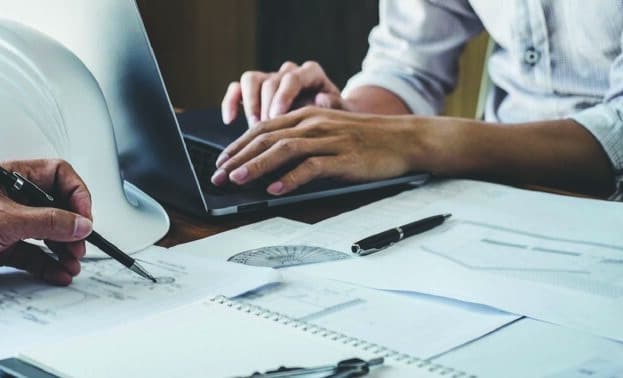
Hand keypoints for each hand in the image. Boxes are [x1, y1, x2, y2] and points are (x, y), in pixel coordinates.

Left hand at [0, 159, 93, 291]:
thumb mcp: (4, 220)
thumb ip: (48, 222)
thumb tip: (80, 223)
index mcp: (10, 177)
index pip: (57, 175)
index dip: (76, 194)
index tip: (84, 217)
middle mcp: (10, 198)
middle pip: (56, 207)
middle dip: (72, 227)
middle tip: (79, 245)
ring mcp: (6, 223)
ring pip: (47, 233)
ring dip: (63, 249)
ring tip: (71, 263)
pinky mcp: (1, 247)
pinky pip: (34, 254)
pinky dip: (48, 265)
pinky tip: (57, 274)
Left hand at [211, 107, 424, 194]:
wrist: (404, 138)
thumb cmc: (364, 139)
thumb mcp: (327, 132)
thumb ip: (299, 140)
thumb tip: (266, 163)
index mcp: (306, 115)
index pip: (262, 128)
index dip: (237, 145)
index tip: (219, 162)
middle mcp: (314, 124)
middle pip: (267, 138)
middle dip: (238, 157)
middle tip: (218, 176)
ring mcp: (329, 140)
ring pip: (284, 150)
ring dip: (257, 165)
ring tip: (238, 180)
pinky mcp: (345, 159)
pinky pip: (313, 167)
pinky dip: (292, 178)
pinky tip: (276, 189)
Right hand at [222, 61, 345, 125]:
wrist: (328, 124)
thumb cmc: (337, 119)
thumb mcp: (344, 114)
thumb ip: (336, 106)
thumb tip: (322, 99)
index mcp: (310, 74)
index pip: (293, 77)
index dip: (283, 96)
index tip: (277, 117)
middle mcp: (288, 73)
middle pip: (270, 80)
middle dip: (265, 105)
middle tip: (265, 129)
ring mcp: (270, 81)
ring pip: (250, 79)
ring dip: (249, 104)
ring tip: (253, 127)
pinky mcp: (254, 91)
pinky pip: (236, 89)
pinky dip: (231, 102)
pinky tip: (229, 120)